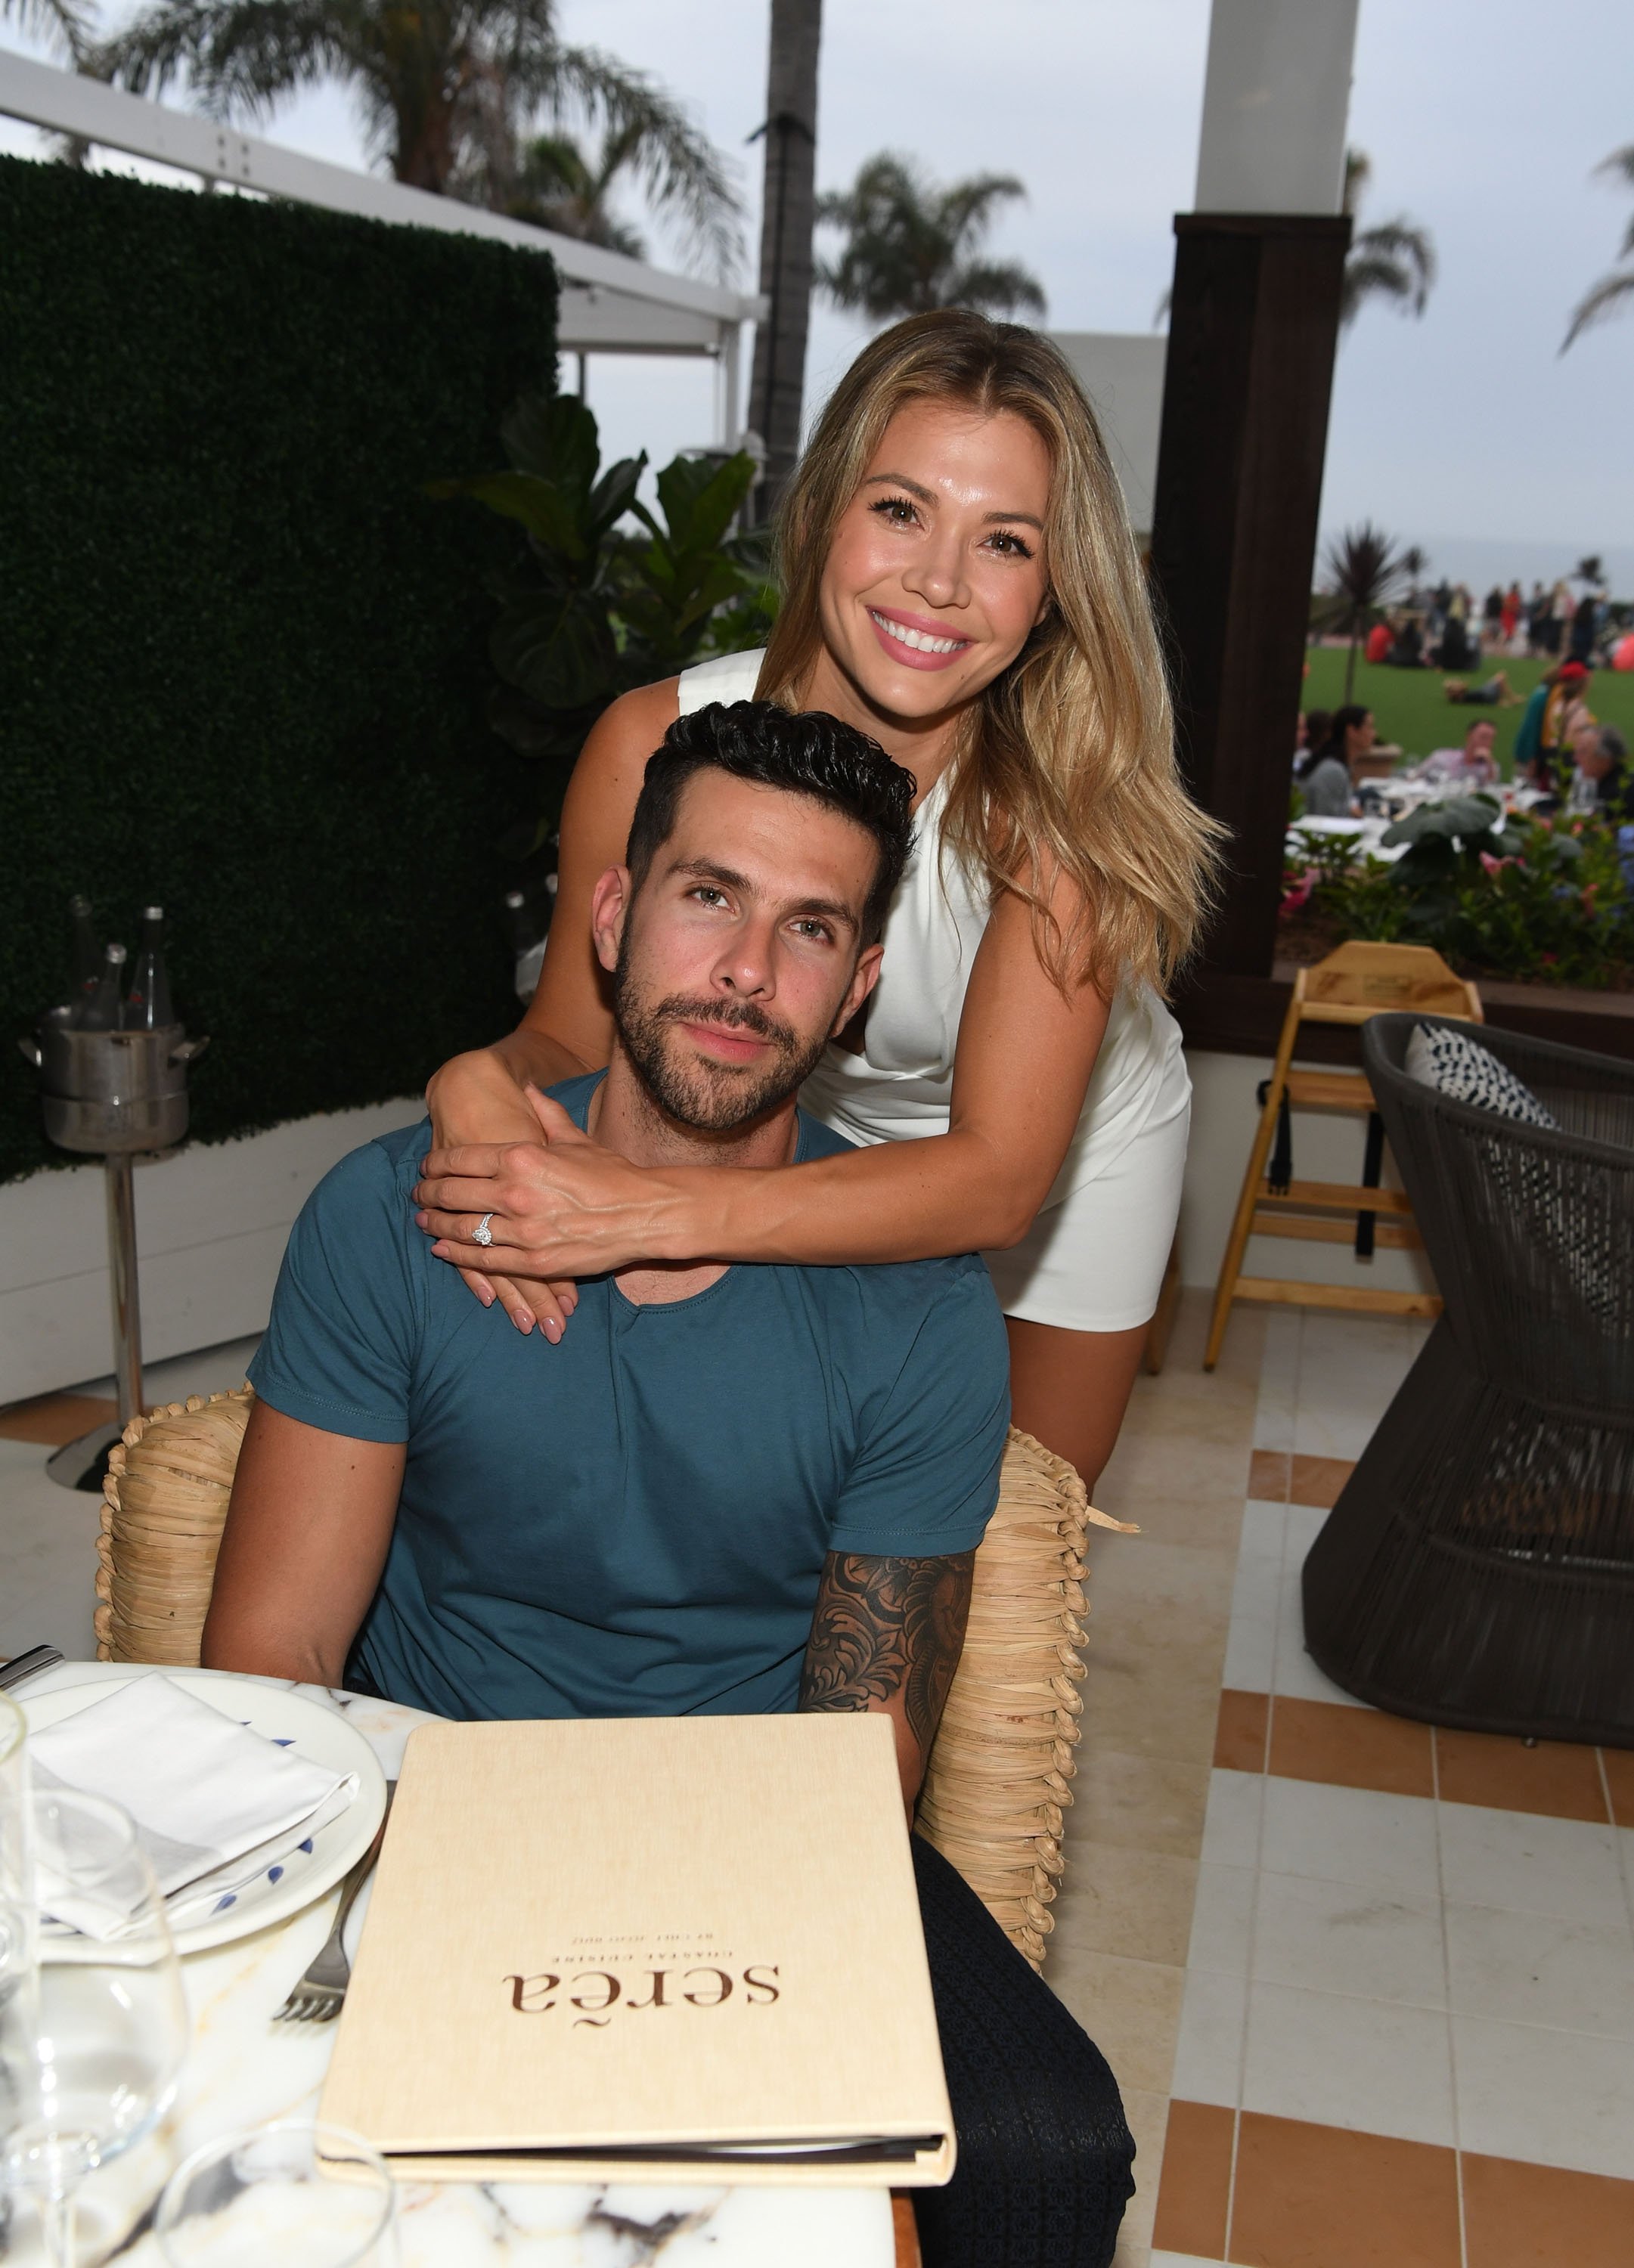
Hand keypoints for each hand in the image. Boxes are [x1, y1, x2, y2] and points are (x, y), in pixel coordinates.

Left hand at [414, 1088, 687, 1289]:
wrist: (646, 1214)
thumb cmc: (613, 1174)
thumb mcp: (576, 1138)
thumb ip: (545, 1114)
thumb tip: (527, 1088)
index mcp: (521, 1157)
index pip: (460, 1158)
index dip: (435, 1163)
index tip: (424, 1167)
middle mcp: (515, 1193)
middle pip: (452, 1193)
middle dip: (428, 1194)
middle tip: (417, 1196)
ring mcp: (523, 1230)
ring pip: (462, 1229)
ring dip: (436, 1226)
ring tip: (424, 1223)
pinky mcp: (534, 1261)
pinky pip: (484, 1260)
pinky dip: (458, 1257)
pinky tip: (442, 1252)